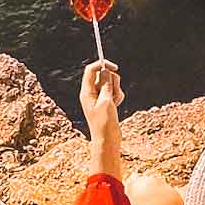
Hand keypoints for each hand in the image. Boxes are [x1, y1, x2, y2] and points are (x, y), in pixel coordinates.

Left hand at [80, 60, 122, 177]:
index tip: (115, 67)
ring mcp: (99, 97)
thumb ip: (106, 84)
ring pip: (110, 83)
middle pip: (103, 75)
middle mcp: (91, 93)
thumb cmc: (104, 123)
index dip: (102, 65)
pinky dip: (118, 96)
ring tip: (115, 102)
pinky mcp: (106, 102)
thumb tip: (106, 70)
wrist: (107, 140)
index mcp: (86, 92)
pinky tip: (117, 105)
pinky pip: (114, 92)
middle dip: (112, 81)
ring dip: (116, 89)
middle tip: (112, 94)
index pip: (91, 70)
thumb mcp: (106, 101)